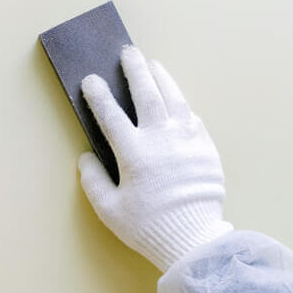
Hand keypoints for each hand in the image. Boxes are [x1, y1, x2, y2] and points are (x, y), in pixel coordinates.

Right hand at [78, 46, 232, 270]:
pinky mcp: (206, 148)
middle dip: (135, 70)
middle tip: (128, 53)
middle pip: (147, 94)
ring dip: (162, 78)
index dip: (98, 95)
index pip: (110, 115)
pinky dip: (181, 102)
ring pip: (174, 98)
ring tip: (153, 64)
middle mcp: (161, 139)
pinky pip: (193, 116)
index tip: (90, 80)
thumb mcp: (109, 210)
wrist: (193, 240)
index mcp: (134, 153)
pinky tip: (175, 98)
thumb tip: (86, 158)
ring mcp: (188, 140)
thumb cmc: (148, 227)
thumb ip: (93, 180)